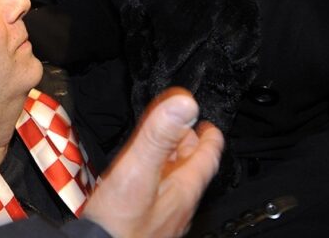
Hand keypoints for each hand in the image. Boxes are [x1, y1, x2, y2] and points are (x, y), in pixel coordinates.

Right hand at [82, 88, 223, 237]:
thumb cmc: (120, 223)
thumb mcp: (138, 171)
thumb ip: (158, 136)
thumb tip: (185, 103)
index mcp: (183, 190)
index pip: (207, 158)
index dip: (209, 137)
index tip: (208, 123)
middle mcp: (178, 206)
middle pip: (191, 170)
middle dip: (187, 145)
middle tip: (182, 127)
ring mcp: (163, 219)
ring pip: (174, 185)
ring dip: (170, 163)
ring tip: (162, 149)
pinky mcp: (145, 227)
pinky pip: (158, 198)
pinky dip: (155, 180)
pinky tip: (141, 181)